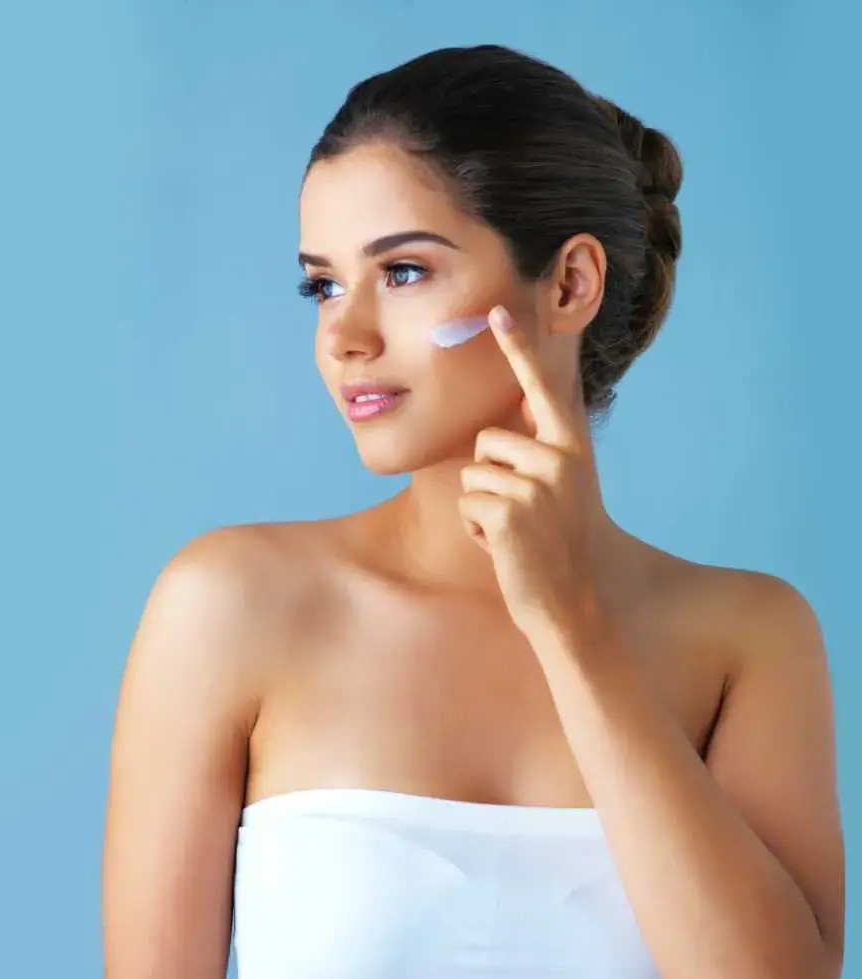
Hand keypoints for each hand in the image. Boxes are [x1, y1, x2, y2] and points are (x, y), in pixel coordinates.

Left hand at [457, 305, 604, 636]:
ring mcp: (537, 486)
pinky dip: (477, 531)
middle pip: (486, 440)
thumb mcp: (560, 488)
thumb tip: (505, 420)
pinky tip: (505, 548)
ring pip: (471, 474)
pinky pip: (467, 503)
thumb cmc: (559, 543)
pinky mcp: (510, 513)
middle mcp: (560, 458)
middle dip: (490, 477)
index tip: (498, 311)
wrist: (576, 602)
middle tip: (524, 514)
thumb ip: (539, 451)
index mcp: (572, 447)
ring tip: (517, 532)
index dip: (520, 349)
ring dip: (482, 507)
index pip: (541, 388)